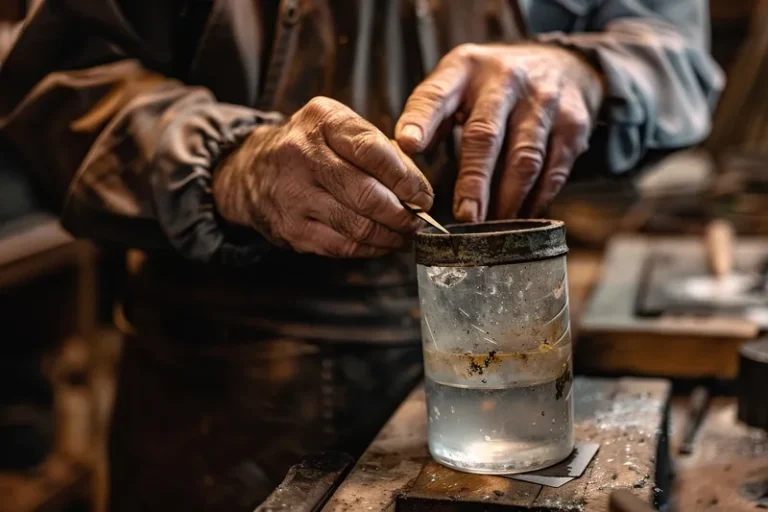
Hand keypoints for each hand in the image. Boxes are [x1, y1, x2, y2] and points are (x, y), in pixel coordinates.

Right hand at [213, 97, 432, 257]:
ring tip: (405, 234)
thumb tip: (419, 192)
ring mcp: (294, 195)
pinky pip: (343, 246)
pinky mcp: (291, 229)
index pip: (373, 151)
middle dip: (403, 213)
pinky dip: (371, 249)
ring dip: (391, 235)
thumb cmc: (311, 148)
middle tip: (419, 220)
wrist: (251, 170)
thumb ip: (380, 152)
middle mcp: (303, 155)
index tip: (424, 195)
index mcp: (323, 121)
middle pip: (367, 195)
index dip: (407, 179)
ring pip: (358, 226)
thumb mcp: (339, 128)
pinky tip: (383, 243)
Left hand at [396, 43, 603, 220]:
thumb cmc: (494, 86)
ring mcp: (544, 102)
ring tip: (490, 227)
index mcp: (466, 69)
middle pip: (485, 135)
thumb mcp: (458, 83)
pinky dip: (536, 199)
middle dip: (474, 180)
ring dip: (507, 199)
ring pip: (524, 159)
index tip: (408, 145)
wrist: (563, 64)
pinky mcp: (573, 126)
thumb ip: (430, 115)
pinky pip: (553, 170)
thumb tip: (406, 155)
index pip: (437, 94)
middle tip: (464, 216)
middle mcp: (506, 81)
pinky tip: (521, 218)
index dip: (421, 121)